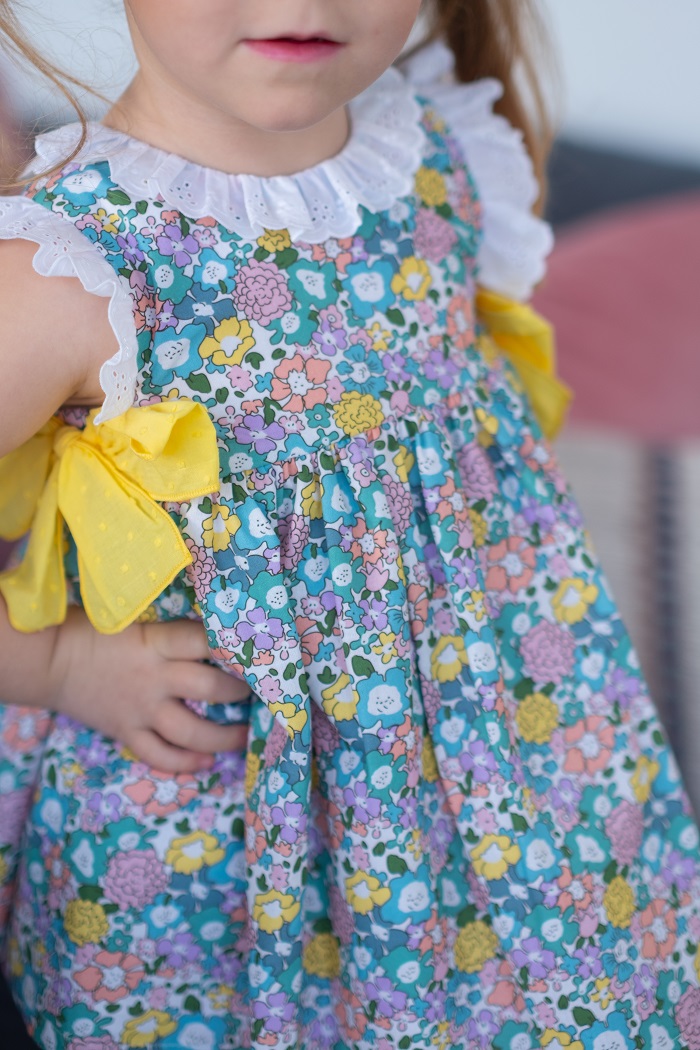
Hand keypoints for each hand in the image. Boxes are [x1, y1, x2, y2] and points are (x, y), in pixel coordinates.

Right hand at [51, 608, 250, 772]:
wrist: (51, 662)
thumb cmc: (95, 632)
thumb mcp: (137, 622)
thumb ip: (173, 633)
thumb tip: (220, 634)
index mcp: (157, 643)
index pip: (206, 640)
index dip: (237, 646)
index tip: (260, 649)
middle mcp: (155, 678)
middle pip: (211, 686)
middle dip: (241, 690)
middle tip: (261, 690)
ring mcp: (142, 710)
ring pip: (193, 732)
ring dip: (226, 737)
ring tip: (247, 736)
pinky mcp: (127, 733)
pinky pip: (161, 755)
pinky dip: (186, 763)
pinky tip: (206, 761)